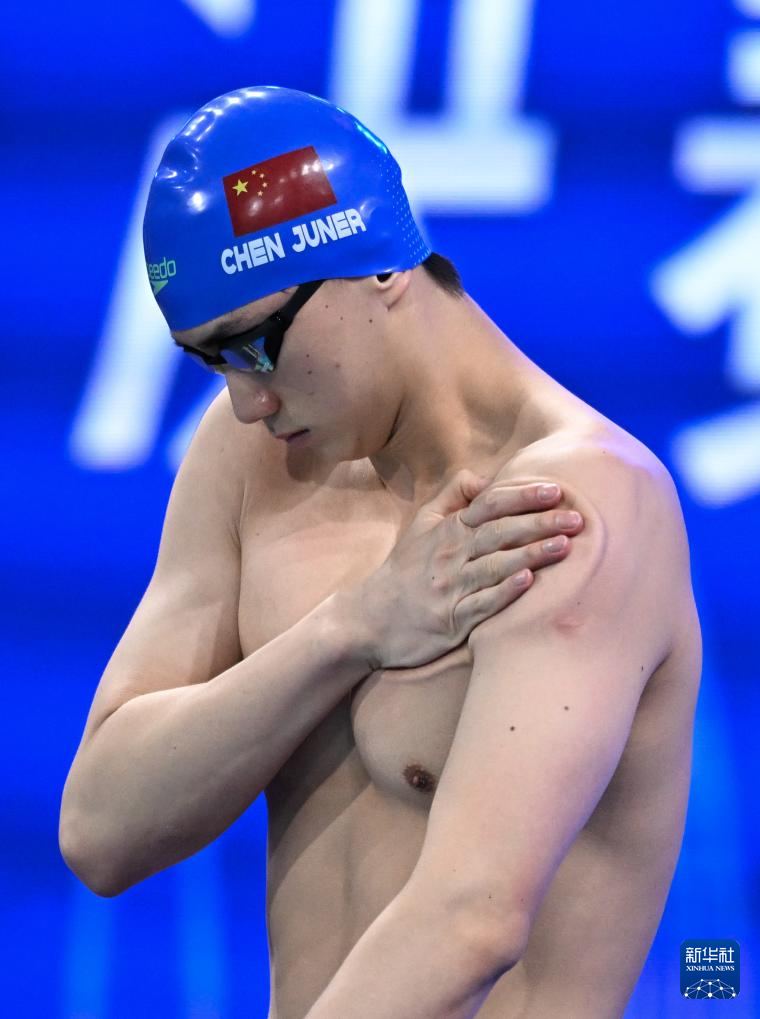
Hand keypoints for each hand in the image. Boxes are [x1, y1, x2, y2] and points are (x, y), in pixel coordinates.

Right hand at [354, 470, 582, 669]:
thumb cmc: (404, 571)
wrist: (369, 619)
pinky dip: (505, 592)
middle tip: (578, 518)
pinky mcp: (451, 620)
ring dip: (531, 554)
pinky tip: (528, 582)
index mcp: (448, 530)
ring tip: (565, 546)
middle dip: (539, 523)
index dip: (522, 496)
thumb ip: (452, 496)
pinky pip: (481, 604)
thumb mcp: (421, 525)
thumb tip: (486, 477)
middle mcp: (451, 555)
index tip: (556, 490)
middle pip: (500, 532)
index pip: (490, 505)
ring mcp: (451, 588)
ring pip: (496, 566)